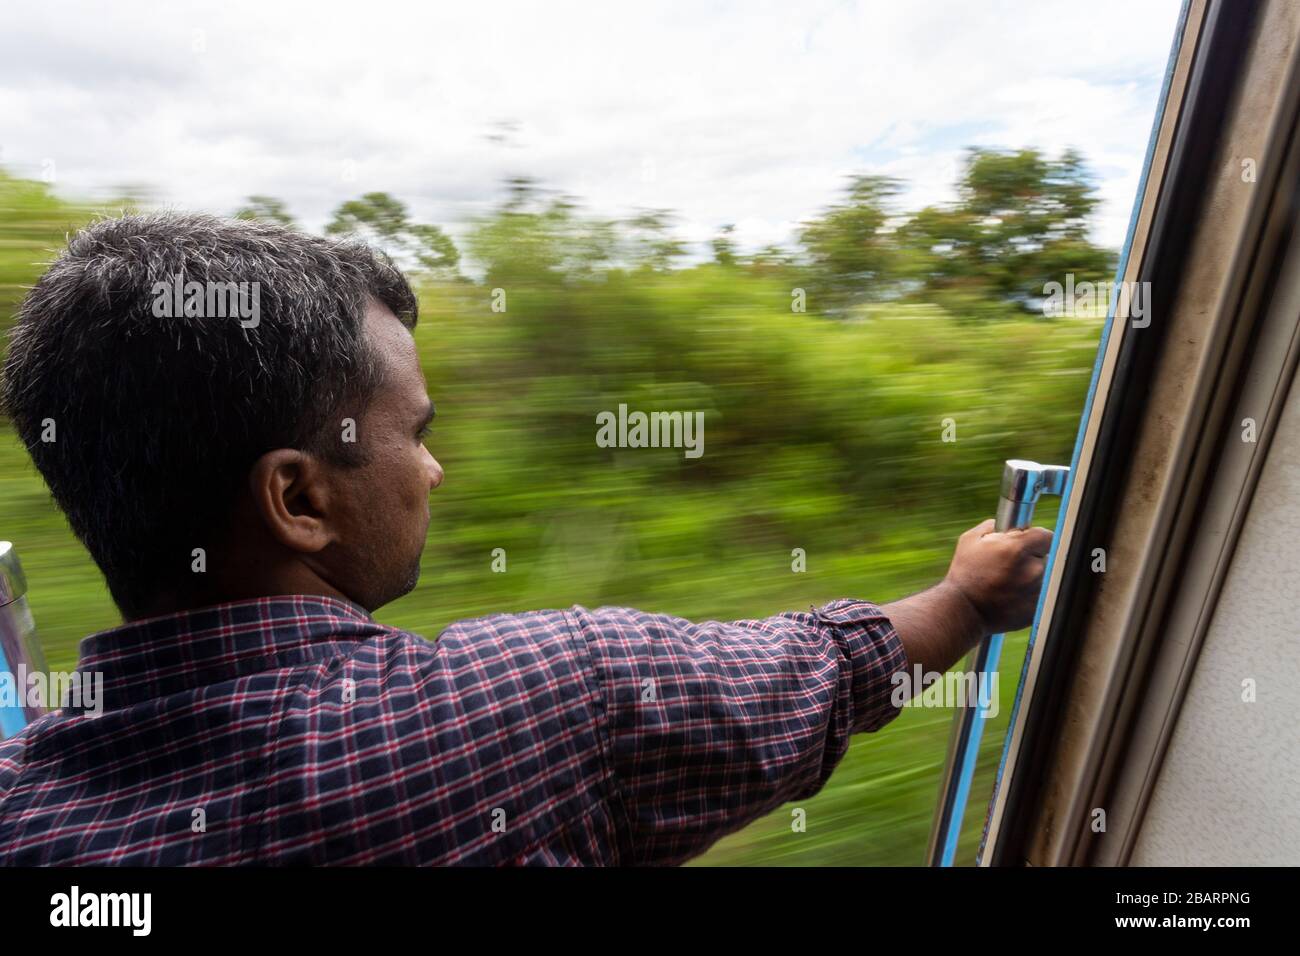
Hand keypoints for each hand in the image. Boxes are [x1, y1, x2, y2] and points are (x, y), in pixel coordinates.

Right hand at [942, 518, 1052, 634]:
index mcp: (1017, 549)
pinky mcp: (1037, 608)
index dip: (1037, 538)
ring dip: (1032, 577)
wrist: (963, 610)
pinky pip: (1040, 596)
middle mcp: (1033, 569)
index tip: (1030, 543)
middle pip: (1046, 557)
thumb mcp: (970, 540)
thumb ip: (991, 526)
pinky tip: (1010, 596)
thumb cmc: (963, 574)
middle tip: (1011, 565)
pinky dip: (1029, 595)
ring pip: (1044, 578)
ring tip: (1009, 583)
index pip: (1047, 536)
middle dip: (1032, 558)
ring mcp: (1037, 592)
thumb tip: (1003, 524)